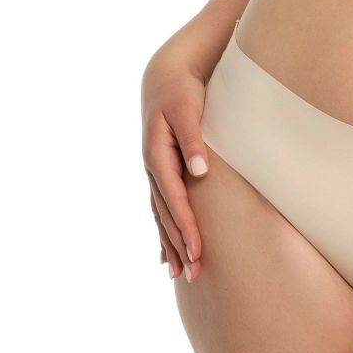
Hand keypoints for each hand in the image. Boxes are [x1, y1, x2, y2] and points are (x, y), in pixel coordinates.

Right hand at [141, 59, 210, 282]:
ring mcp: (154, 172)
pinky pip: (161, 208)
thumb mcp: (188, 110)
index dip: (186, 225)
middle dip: (180, 244)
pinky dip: (164, 231)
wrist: (165, 79)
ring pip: (161, 215)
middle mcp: (152, 168)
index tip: (198, 249)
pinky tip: (167, 255)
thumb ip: (192, 140)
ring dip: (170, 244)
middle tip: (195, 273)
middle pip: (166, 214)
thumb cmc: (181, 92)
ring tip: (180, 273)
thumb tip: (200, 171)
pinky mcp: (160, 172)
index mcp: (157, 155)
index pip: (174, 198)